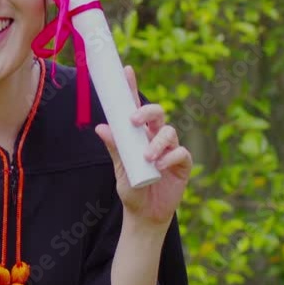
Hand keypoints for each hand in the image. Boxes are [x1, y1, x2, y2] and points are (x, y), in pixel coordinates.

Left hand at [94, 65, 192, 228]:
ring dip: (157, 142)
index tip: (126, 70)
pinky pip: (180, 152)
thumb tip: (100, 127)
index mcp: (139, 134)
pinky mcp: (183, 163)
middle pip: (157, 113)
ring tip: (147, 157)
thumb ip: (114, 147)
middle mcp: (155, 137)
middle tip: (133, 121)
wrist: (145, 214)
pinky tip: (160, 166)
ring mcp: (171, 149)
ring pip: (169, 132)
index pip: (135, 107)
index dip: (132, 88)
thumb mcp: (119, 168)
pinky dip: (170, 157)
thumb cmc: (131, 188)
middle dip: (147, 112)